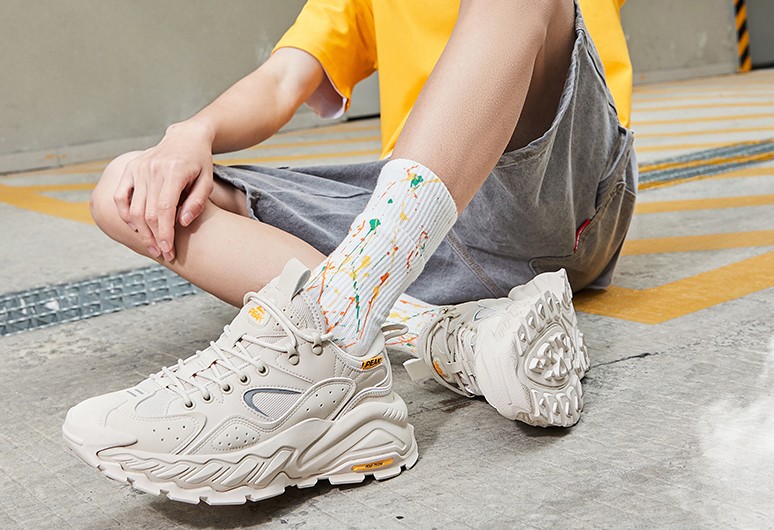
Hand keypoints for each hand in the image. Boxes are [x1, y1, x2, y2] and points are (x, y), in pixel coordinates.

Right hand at [113, 122, 214, 260]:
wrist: (186, 137)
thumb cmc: (200, 162)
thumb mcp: (207, 181)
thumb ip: (197, 202)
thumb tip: (182, 223)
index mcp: (174, 171)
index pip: (164, 209)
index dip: (165, 233)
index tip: (169, 251)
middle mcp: (152, 168)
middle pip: (147, 212)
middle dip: (155, 237)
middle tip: (164, 254)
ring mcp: (138, 168)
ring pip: (133, 209)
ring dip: (141, 232)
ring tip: (153, 247)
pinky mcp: (130, 168)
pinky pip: (120, 197)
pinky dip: (125, 215)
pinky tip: (136, 229)